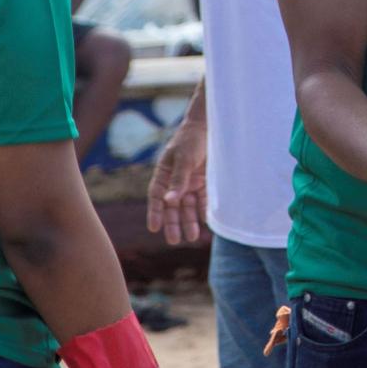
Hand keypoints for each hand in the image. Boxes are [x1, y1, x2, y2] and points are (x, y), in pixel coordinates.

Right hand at [146, 118, 207, 245]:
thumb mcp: (184, 157)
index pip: (156, 197)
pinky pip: (204, 202)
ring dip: (189, 222)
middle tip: (173, 240)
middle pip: (172, 207)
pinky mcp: (206, 184)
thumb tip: (169, 201)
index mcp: (164, 173)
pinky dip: (204, 213)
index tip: (154, 228)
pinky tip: (206, 224)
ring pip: (188, 208)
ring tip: (192, 237)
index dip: (154, 212)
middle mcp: (176, 182)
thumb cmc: (191, 139)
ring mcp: (191, 184)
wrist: (212, 127)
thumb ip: (178, 179)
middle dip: (172, 223)